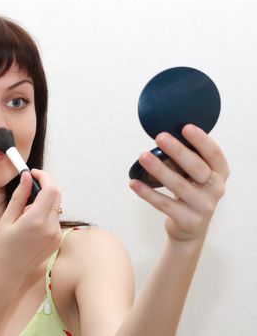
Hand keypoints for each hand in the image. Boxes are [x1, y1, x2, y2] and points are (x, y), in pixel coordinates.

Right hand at [0, 169, 62, 281]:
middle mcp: (51, 228)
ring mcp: (56, 236)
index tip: (32, 173)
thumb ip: (20, 196)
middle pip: (56, 196)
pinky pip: (55, 219)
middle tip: (27, 188)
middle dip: (44, 187)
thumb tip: (27, 176)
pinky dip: (45, 214)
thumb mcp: (7, 219)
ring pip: (55, 207)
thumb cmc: (1, 248)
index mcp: (36, 221)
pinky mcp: (56, 241)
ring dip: (43, 202)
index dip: (43, 177)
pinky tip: (30, 224)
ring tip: (23, 214)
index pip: (50, 189)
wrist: (6, 275)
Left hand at [130, 124, 229, 241]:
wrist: (191, 228)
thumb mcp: (194, 176)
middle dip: (178, 151)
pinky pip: (164, 204)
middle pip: (196, 168)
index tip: (185, 127)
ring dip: (158, 169)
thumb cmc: (189, 191)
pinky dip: (147, 192)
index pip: (214, 154)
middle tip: (159, 137)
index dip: (201, 140)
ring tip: (142, 156)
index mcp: (220, 173)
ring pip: (178, 185)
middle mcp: (216, 189)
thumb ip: (186, 159)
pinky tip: (133, 183)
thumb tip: (162, 138)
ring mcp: (203, 206)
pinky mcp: (188, 220)